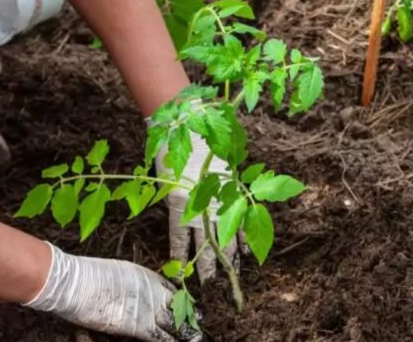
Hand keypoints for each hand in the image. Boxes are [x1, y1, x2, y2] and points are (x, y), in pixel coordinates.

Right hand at [24, 244, 200, 341]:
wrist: (77, 283)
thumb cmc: (90, 277)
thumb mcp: (119, 275)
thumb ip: (133, 286)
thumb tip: (138, 295)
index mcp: (148, 277)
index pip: (173, 292)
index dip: (182, 303)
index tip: (189, 310)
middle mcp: (153, 291)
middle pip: (179, 307)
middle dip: (189, 318)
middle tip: (198, 328)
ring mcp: (149, 308)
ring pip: (175, 324)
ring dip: (186, 333)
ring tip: (196, 339)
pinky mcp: (141, 326)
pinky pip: (162, 336)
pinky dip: (171, 340)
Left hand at [156, 132, 244, 281]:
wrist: (192, 125)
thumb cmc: (171, 150)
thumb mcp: (165, 179)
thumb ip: (175, 202)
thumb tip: (181, 224)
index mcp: (179, 205)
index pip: (179, 242)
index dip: (181, 260)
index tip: (181, 276)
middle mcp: (199, 208)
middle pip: (205, 247)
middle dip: (207, 268)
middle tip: (209, 287)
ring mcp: (219, 201)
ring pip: (225, 237)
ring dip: (227, 258)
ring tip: (229, 276)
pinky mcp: (233, 194)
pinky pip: (242, 221)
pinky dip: (244, 237)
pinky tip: (247, 253)